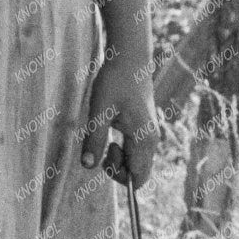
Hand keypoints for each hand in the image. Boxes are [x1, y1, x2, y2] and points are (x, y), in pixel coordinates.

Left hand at [81, 51, 158, 185]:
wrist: (129, 60)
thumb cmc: (114, 82)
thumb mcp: (99, 110)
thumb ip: (94, 138)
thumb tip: (87, 166)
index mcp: (144, 139)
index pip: (138, 179)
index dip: (118, 177)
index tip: (103, 156)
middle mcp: (151, 140)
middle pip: (138, 174)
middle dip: (117, 168)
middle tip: (103, 144)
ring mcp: (149, 135)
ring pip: (135, 162)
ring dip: (118, 157)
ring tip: (105, 132)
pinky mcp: (143, 129)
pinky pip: (134, 150)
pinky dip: (120, 148)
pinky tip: (110, 128)